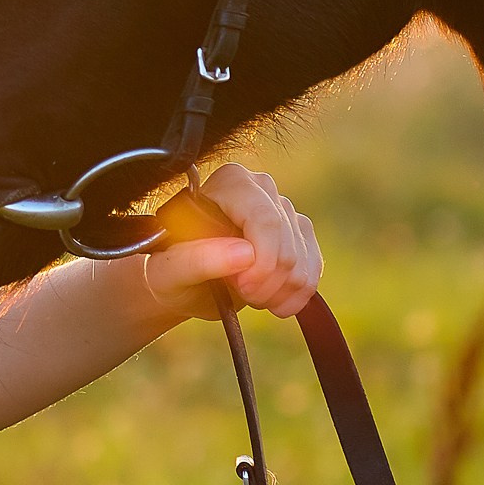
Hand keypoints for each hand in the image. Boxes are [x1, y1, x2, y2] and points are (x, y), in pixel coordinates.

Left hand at [140, 164, 321, 321]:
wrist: (185, 284)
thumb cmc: (170, 271)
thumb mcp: (169, 270)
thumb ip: (198, 259)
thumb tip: (245, 254)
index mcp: (229, 182)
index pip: (265, 220)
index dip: (261, 262)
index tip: (242, 288)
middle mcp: (262, 188)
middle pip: (286, 244)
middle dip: (265, 283)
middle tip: (239, 293)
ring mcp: (285, 210)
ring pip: (302, 260)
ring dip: (278, 291)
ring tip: (248, 294)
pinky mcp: (300, 235)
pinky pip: (314, 269)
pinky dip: (296, 295)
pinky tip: (273, 302)